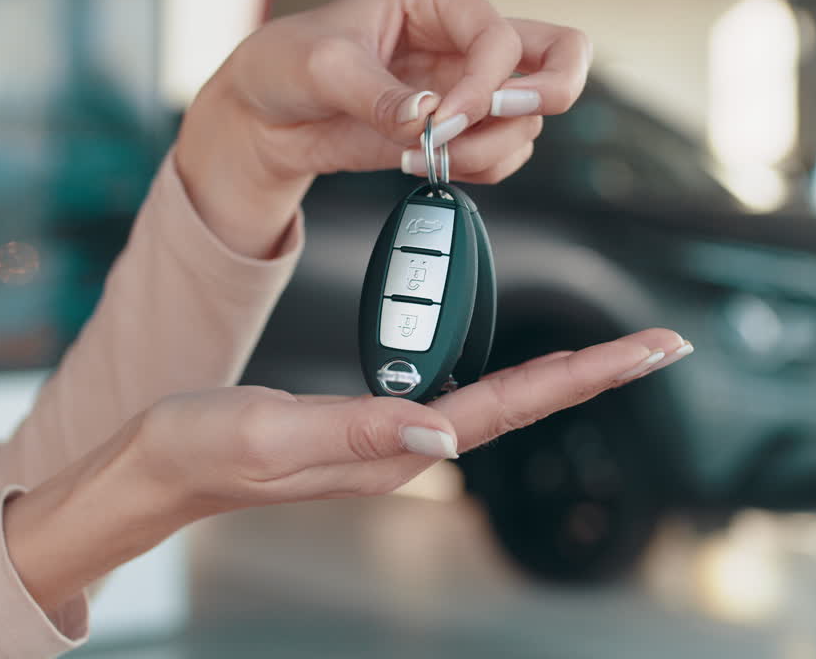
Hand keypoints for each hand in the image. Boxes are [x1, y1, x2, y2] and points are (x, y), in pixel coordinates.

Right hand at [4, 329, 690, 611]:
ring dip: (560, 375)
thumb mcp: (270, 432)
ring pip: (497, 402)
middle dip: (595, 373)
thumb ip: (358, 428)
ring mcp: (391, 440)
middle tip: (662, 344)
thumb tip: (444, 427)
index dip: (583, 375)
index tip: (649, 350)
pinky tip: (522, 366)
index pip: (508, 407)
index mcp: (391, 447)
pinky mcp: (371, 427)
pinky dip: (507, 376)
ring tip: (613, 351)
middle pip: (522, 405)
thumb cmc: (199, 448)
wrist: (154, 470)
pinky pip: (458, 397)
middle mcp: (406, 448)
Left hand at [175, 0, 591, 256]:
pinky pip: (504, 156)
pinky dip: (476, 170)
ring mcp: (468, 87)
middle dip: (547, 95)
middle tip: (501, 119)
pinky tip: (421, 163)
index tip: (438, 121)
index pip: (499, 37)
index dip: (481, 86)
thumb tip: (427, 117)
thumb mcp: (322, 67)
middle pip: (561, 54)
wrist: (266, 118)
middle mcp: (464, 37)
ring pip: (528, 122)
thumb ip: (377, 94)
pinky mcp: (459, 131)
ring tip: (423, 154)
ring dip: (487, 149)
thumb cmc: (286, 64)